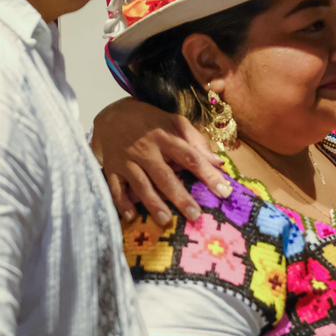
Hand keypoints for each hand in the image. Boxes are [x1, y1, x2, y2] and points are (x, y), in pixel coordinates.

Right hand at [93, 97, 228, 225]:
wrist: (113, 115)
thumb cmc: (152, 122)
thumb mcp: (175, 122)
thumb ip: (197, 142)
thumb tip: (219, 162)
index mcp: (166, 137)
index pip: (191, 157)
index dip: (208, 174)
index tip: (224, 191)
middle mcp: (146, 150)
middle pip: (165, 175)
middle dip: (180, 196)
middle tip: (195, 215)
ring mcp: (127, 160)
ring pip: (141, 184)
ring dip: (153, 203)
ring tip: (166, 221)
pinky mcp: (112, 168)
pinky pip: (116, 188)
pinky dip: (122, 203)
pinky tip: (131, 217)